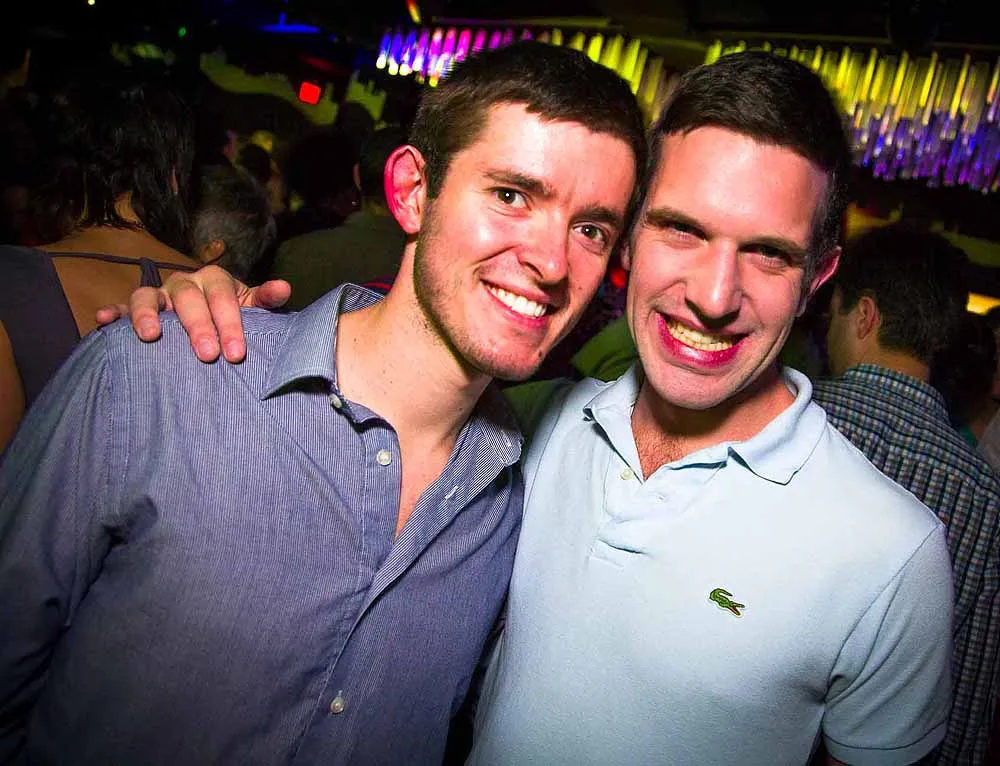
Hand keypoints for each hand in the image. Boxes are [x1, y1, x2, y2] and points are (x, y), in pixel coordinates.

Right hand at [95, 266, 290, 362]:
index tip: (237, 353)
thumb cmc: (232, 314)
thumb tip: (284, 288)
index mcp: (214, 280)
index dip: (230, 323)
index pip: (223, 297)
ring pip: (147, 296)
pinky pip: (120, 308)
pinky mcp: (135, 309)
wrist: (210, 314)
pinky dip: (112, 313)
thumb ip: (266, 299)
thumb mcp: (252, 306)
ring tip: (150, 336)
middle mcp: (184, 283)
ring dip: (146, 313)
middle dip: (197, 326)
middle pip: (187, 298)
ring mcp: (158, 296)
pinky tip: (102, 321)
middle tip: (207, 355)